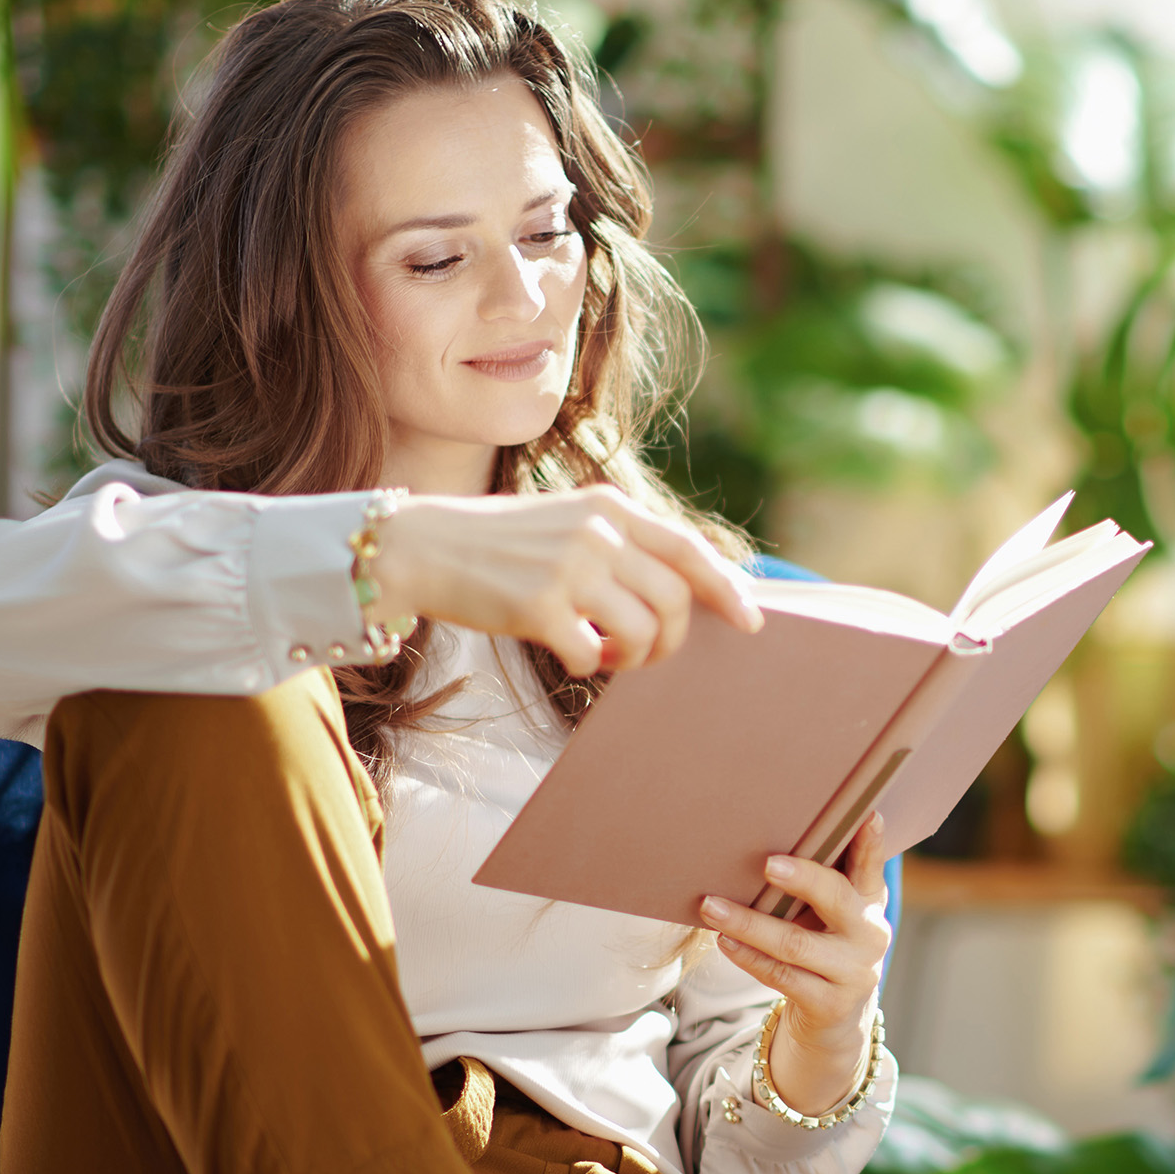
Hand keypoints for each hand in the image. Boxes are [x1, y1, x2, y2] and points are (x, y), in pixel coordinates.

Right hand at [371, 486, 762, 676]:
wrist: (424, 547)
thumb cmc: (499, 545)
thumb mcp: (565, 522)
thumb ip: (619, 544)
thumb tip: (680, 591)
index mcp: (608, 507)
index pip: (688, 549)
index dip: (726, 589)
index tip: (750, 621)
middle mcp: (596, 532)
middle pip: (674, 601)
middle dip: (670, 641)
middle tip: (644, 655)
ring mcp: (569, 569)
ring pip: (641, 633)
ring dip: (631, 659)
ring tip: (605, 656)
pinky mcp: (539, 606)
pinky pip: (590, 655)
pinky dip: (587, 666)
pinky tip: (570, 655)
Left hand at [699, 813, 891, 1118]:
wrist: (836, 1015)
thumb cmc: (825, 944)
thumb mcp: (834, 912)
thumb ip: (822, 878)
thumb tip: (770, 836)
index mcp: (870, 901)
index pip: (871, 866)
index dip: (870, 842)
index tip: (867, 815)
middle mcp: (870, 934)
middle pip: (836, 898)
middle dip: (802, 879)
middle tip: (767, 863)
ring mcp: (853, 972)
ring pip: (795, 943)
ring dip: (749, 923)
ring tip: (711, 906)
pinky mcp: (829, 1003)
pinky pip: (781, 976)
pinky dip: (749, 956)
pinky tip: (724, 940)